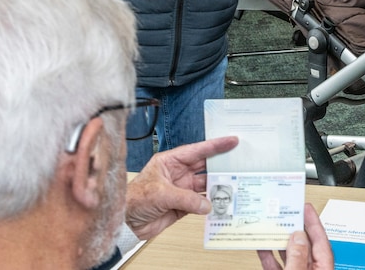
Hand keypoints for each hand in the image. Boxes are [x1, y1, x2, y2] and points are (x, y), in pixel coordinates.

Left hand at [124, 136, 238, 238]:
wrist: (125, 223)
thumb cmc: (134, 200)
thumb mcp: (161, 194)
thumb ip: (186, 198)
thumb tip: (206, 204)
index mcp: (169, 162)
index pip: (197, 151)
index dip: (215, 146)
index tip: (232, 141)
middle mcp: (177, 174)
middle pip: (204, 167)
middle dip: (221, 165)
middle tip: (239, 164)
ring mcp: (181, 190)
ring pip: (205, 186)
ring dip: (217, 187)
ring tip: (233, 186)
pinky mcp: (182, 206)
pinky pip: (201, 203)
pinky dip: (211, 205)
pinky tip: (220, 204)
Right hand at [256, 204, 332, 269]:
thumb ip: (297, 256)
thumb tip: (297, 237)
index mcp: (323, 268)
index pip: (320, 240)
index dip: (313, 221)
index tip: (306, 207)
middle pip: (304, 245)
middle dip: (293, 229)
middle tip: (286, 214)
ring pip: (289, 254)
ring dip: (279, 241)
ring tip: (272, 228)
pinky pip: (277, 265)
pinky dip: (269, 256)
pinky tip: (263, 247)